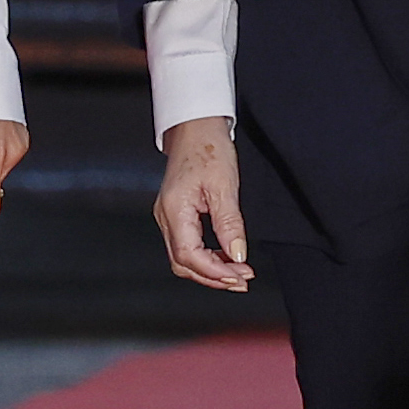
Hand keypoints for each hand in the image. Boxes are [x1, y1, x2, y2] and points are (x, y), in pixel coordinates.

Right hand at [155, 115, 252, 289]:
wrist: (196, 127)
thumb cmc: (208, 148)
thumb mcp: (225, 186)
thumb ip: (230, 224)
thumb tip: (238, 255)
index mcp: (174, 210)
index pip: (189, 255)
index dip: (214, 272)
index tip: (240, 276)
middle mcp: (165, 217)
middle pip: (183, 263)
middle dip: (212, 277)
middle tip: (242, 280)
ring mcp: (168, 217)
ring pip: (184, 258)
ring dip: (210, 270)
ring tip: (238, 272)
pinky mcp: (176, 215)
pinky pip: (187, 246)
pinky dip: (207, 257)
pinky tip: (226, 257)